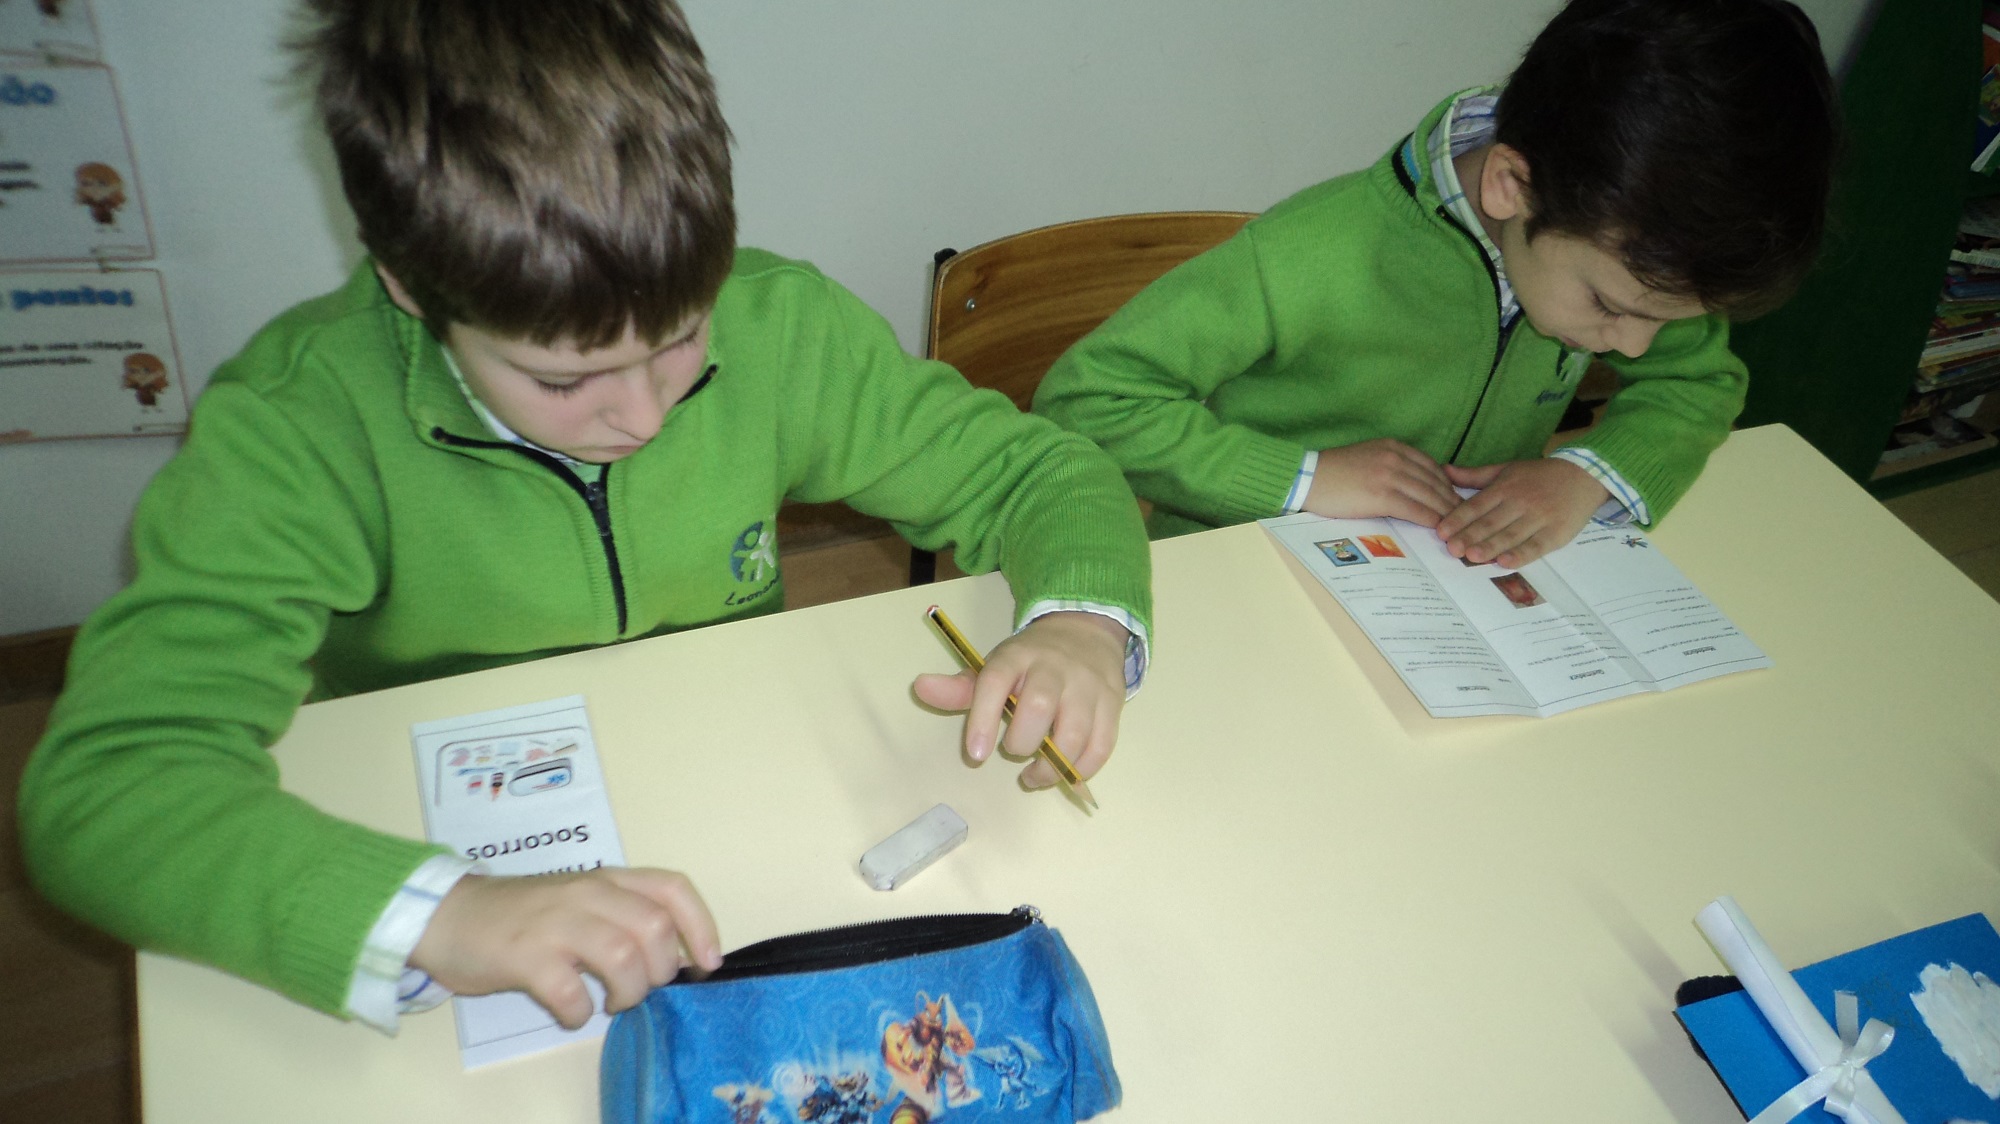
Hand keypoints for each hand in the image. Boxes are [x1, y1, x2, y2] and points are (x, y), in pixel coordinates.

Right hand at [409, 866, 721, 1028]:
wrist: (447, 915)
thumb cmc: (520, 915)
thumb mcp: (578, 900)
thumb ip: (621, 916)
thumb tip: (670, 958)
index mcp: (606, 879)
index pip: (672, 888)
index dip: (701, 925)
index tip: (707, 963)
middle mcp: (587, 893)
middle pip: (655, 929)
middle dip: (662, 970)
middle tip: (642, 988)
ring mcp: (556, 922)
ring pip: (623, 957)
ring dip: (629, 992)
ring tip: (612, 1003)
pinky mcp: (525, 955)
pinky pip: (572, 992)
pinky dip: (580, 1012)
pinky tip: (571, 1012)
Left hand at [912, 611, 1127, 790]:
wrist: (1086, 632)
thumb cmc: (1031, 661)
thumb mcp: (995, 666)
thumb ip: (960, 687)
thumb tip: (920, 688)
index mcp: (1017, 656)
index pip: (996, 681)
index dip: (982, 718)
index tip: (975, 754)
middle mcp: (1054, 667)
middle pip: (1039, 706)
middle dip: (1023, 741)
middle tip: (1014, 750)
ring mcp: (1087, 685)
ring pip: (1075, 731)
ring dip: (1052, 765)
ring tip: (1034, 775)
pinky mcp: (1112, 704)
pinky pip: (1102, 745)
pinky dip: (1082, 769)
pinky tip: (1064, 774)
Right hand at [1302, 439, 1458, 526]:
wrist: (1306, 479)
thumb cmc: (1332, 473)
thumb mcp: (1367, 459)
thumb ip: (1391, 466)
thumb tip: (1411, 486)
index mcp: (1393, 447)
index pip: (1431, 466)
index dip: (1447, 484)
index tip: (1454, 498)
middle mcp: (1395, 457)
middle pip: (1435, 481)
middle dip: (1452, 500)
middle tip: (1464, 515)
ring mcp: (1390, 476)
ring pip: (1429, 496)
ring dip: (1446, 512)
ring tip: (1456, 526)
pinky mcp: (1382, 496)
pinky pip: (1416, 510)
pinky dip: (1431, 520)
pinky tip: (1438, 529)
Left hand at [1437, 458, 1608, 567]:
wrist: (1585, 476)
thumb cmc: (1540, 475)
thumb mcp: (1507, 469)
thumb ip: (1475, 475)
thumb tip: (1443, 471)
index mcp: (1505, 487)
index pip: (1477, 505)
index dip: (1458, 519)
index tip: (1441, 532)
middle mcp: (1520, 502)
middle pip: (1491, 522)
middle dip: (1470, 536)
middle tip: (1452, 549)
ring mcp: (1539, 518)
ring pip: (1511, 535)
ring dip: (1491, 546)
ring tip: (1472, 556)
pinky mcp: (1556, 533)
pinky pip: (1536, 546)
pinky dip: (1521, 555)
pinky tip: (1505, 562)